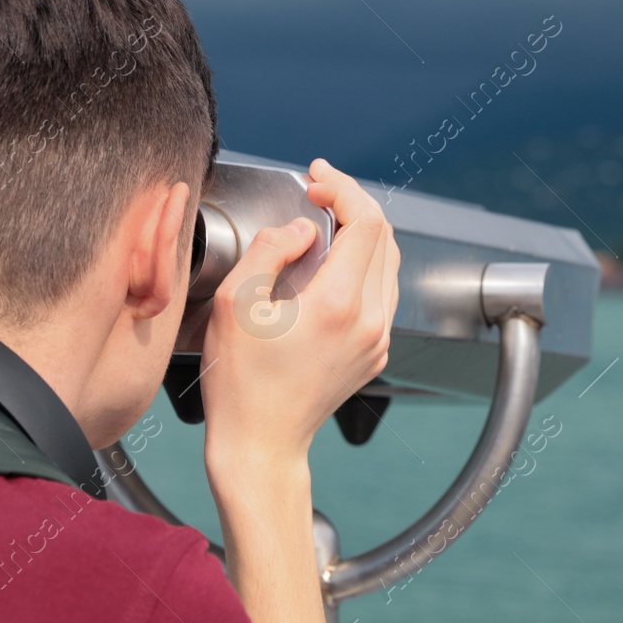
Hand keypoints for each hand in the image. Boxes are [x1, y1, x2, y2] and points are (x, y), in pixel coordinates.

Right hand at [200, 158, 399, 471]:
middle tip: (318, 189)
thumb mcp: (235, 303)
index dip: (343, 188)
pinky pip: (381, 291)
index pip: (365, 222)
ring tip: (323, 218)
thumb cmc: (241, 383)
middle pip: (383, 236)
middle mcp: (371, 320)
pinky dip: (363, 263)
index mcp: (340, 304)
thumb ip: (270, 249)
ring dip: (361, 231)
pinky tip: (331, 259)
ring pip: (388, 262)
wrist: (260, 444)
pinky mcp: (375, 351)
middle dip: (352, 203)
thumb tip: (302, 228)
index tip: (316, 178)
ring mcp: (378, 339)